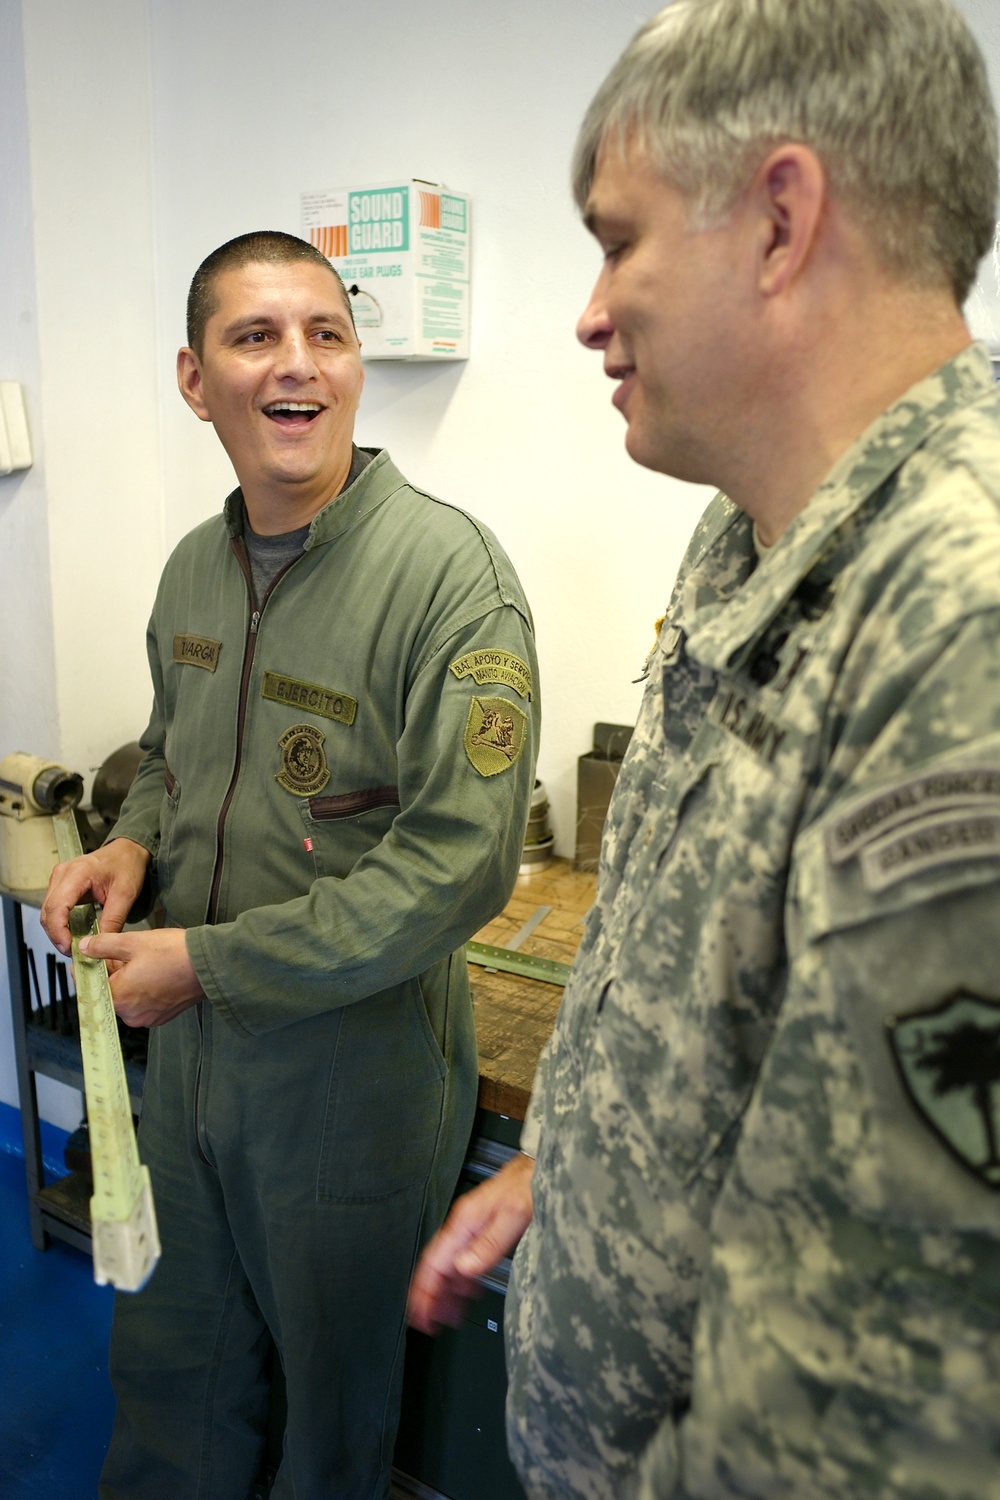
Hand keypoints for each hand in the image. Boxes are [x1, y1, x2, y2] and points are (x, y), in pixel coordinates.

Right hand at [41, 838, 149, 955]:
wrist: (127, 851)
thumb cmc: (126, 866)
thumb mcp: (125, 895)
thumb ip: (112, 921)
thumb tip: (101, 946)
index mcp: (78, 873)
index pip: (56, 906)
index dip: (58, 931)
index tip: (69, 948)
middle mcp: (62, 874)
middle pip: (48, 912)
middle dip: (57, 936)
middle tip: (74, 953)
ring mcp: (58, 878)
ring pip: (47, 912)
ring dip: (57, 932)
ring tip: (75, 946)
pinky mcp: (60, 885)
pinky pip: (53, 909)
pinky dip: (60, 924)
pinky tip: (73, 934)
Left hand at [77, 927, 203, 1027]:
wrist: (209, 964)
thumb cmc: (173, 953)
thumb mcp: (132, 942)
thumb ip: (102, 946)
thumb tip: (84, 947)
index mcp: (118, 997)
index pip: (92, 986)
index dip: (90, 969)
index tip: (91, 957)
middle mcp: (130, 1014)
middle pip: (110, 993)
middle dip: (112, 973)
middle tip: (122, 953)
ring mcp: (147, 1018)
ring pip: (127, 998)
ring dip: (129, 981)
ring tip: (142, 961)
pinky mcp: (162, 1017)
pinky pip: (143, 1003)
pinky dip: (144, 989)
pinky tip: (154, 972)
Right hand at [407, 1152, 533, 1334]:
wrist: (540, 1168)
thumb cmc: (529, 1183)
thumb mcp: (513, 1215)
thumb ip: (489, 1243)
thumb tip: (464, 1268)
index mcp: (465, 1222)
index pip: (434, 1261)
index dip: (424, 1288)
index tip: (420, 1311)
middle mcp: (465, 1225)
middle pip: (438, 1266)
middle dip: (430, 1296)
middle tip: (428, 1323)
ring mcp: (472, 1229)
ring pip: (450, 1267)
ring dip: (445, 1293)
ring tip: (444, 1319)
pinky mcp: (483, 1232)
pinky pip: (465, 1262)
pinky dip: (461, 1283)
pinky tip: (464, 1297)